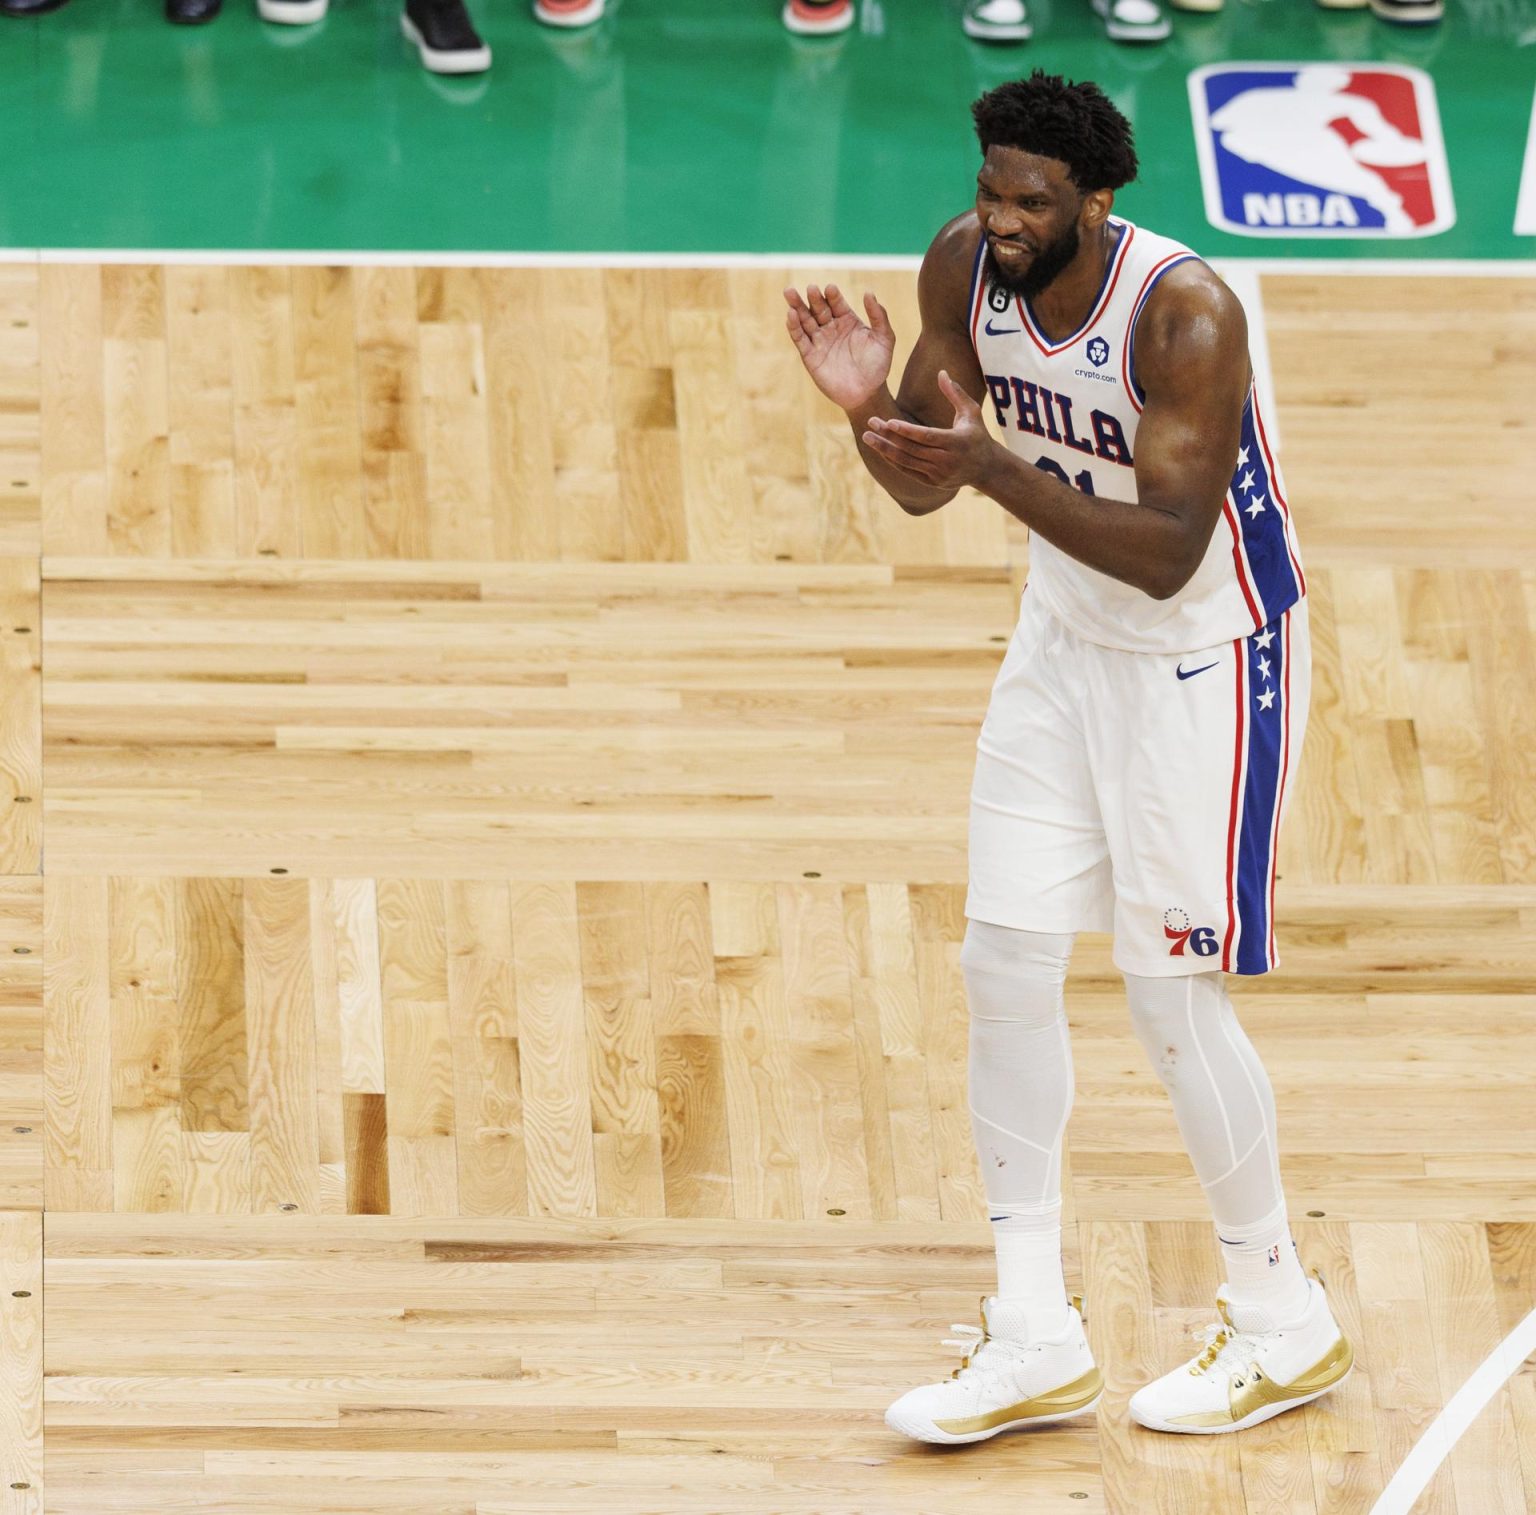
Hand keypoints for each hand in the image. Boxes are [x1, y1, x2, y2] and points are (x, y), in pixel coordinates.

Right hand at [783, 283, 894, 411]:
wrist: (867, 394)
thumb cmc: (878, 366)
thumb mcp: (884, 339)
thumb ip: (879, 316)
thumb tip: (869, 293)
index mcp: (847, 320)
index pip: (837, 303)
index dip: (833, 295)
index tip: (831, 289)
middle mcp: (831, 328)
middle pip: (818, 308)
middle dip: (813, 297)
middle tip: (810, 288)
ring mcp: (819, 341)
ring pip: (805, 320)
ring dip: (797, 306)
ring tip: (790, 292)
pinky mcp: (810, 356)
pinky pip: (800, 339)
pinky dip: (794, 327)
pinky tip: (790, 315)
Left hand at [861, 370, 998, 492]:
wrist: (986, 469)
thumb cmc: (977, 434)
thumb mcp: (971, 412)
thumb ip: (956, 393)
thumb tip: (942, 372)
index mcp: (957, 442)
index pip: (926, 436)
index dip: (906, 430)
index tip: (887, 421)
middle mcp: (947, 460)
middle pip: (912, 449)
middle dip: (889, 436)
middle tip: (870, 423)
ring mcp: (939, 474)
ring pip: (907, 462)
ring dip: (885, 450)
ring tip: (868, 438)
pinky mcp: (933, 483)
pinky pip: (908, 471)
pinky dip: (893, 461)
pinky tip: (880, 449)